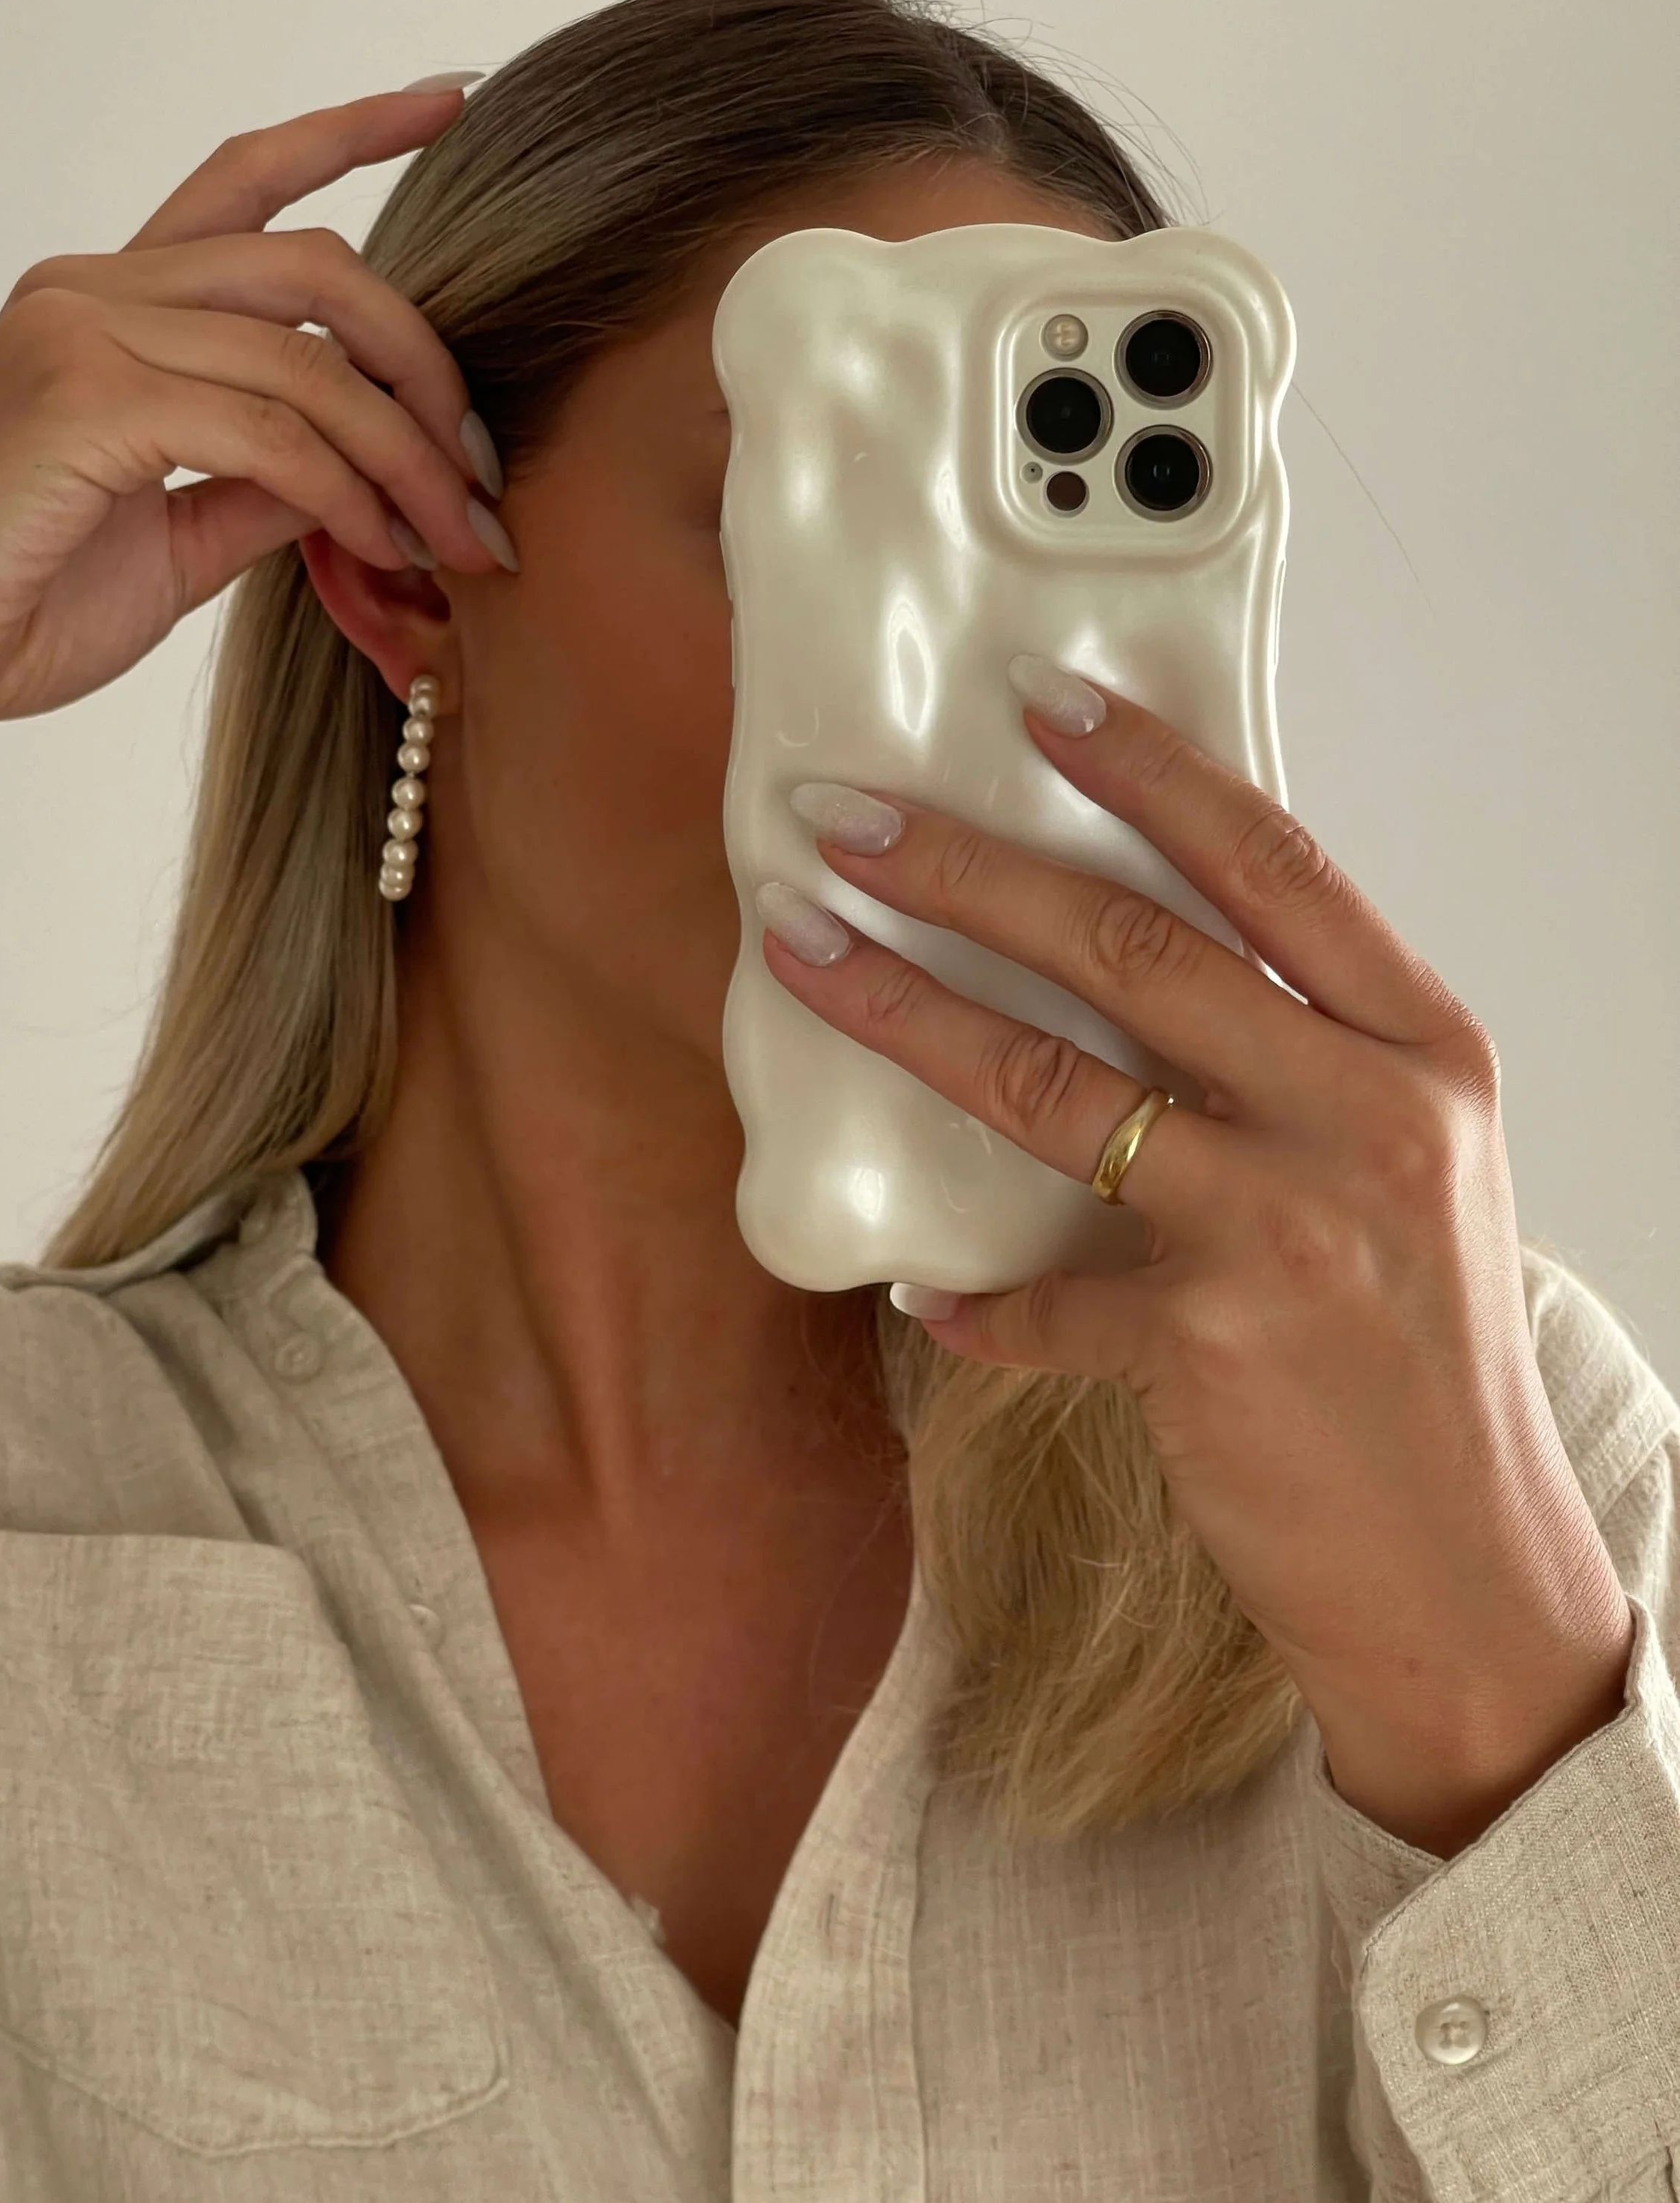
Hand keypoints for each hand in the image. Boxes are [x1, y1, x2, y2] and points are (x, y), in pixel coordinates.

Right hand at [0, 85, 514, 759]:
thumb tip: (366, 470)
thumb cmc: (11, 604)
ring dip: (410, 453)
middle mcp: (92, 290)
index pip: (244, 180)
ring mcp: (83, 332)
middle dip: (426, 361)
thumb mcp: (178, 535)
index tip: (449, 96)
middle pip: (317, 264)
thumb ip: (266, 479)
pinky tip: (386, 545)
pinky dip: (348, 492)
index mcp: (106, 304)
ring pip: (310, 356)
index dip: (351, 131)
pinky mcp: (85, 399)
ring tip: (461, 535)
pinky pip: (271, 431)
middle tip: (482, 467)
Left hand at [760, 659, 1634, 1856]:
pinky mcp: (1209, 1339)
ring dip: (902, 1009)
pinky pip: (1038, 1293)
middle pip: (1130, 945)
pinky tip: (920, 1291)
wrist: (1463, 1565)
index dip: (1146, 768)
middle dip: (962, 866)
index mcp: (1421, 1048)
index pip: (1271, 862)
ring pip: (1051, 1084)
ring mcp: (1291, 1224)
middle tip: (839, 814)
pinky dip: (973, 1296)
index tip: (1036, 700)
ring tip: (801, 949)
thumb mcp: (1405, 1164)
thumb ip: (1299, 1054)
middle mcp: (1368, 1115)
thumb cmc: (1416, 1351)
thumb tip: (1129, 955)